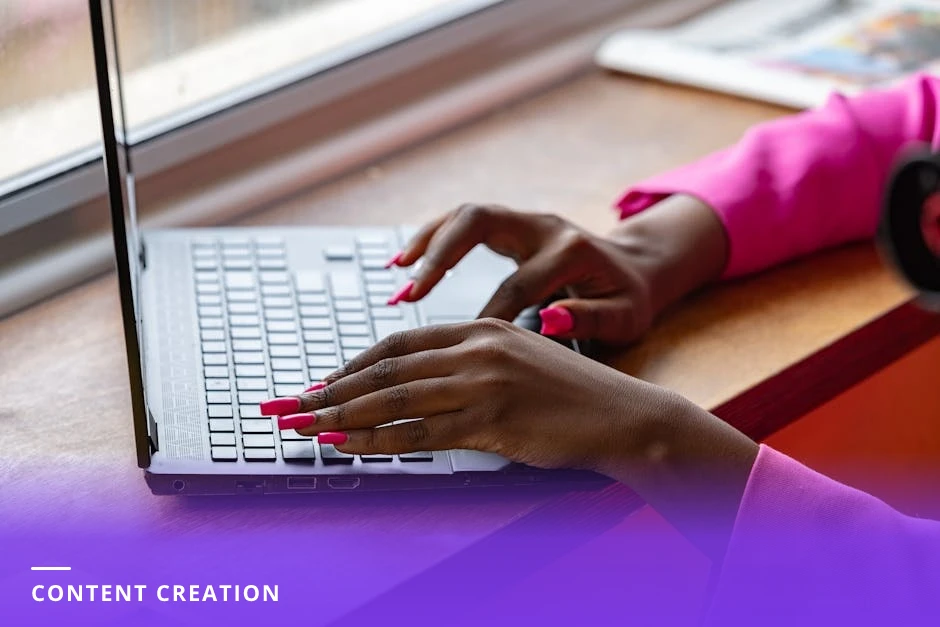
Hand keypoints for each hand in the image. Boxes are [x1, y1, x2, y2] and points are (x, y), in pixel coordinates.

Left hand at [262, 319, 757, 557]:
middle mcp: (475, 348)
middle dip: (326, 390)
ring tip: (298, 428)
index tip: (317, 384)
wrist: (624, 415)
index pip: (397, 345)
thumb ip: (467, 369)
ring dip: (338, 416)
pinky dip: (376, 440)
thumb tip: (416, 392)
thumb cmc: (571, 395)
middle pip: (384, 369)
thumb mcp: (516, 364)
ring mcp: (483, 382)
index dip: (350, 365)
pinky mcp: (493, 419)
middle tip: (284, 405)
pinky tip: (345, 446)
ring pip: (393, 400)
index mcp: (479, 329)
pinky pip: (420, 433)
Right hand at [387, 195, 727, 343]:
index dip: (490, 316)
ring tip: (396, 273)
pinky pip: (463, 222)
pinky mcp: (511, 225)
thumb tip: (550, 319)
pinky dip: (432, 238)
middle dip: (441, 253)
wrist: (637, 266)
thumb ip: (590, 319)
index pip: (519, 284)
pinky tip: (404, 263)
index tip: (464, 350)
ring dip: (427, 240)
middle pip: (480, 221)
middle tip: (411, 290)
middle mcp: (543, 226)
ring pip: (465, 214)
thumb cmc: (628, 299)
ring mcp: (524, 221)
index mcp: (570, 252)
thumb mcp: (624, 317)